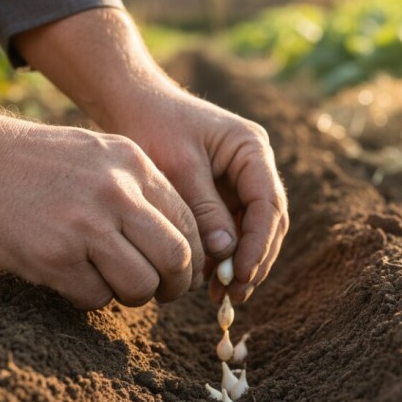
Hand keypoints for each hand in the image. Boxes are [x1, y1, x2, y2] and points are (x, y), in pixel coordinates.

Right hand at [0, 115, 203, 308]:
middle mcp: (116, 193)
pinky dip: (92, 298)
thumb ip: (143, 189)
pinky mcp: (54, 257)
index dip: (194, 256)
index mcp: (134, 165)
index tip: (183, 271)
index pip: (189, 223)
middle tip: (165, 293)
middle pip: (176, 258)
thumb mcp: (103, 154)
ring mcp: (85, 226)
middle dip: (177, 285)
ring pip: (141, 285)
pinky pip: (96, 298)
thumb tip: (182, 243)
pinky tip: (75, 280)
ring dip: (135, 296)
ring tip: (117, 287)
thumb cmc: (41, 162)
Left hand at [110, 89, 288, 302]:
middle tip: (235, 294)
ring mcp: (241, 182)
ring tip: (223, 296)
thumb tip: (226, 253)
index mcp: (251, 149)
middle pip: (269, 222)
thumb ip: (204, 208)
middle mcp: (254, 166)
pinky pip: (233, 231)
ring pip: (254, 232)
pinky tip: (210, 282)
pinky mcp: (224, 196)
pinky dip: (225, 257)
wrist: (132, 105)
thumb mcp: (177, 167)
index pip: (267, 203)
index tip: (241, 274)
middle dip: (255, 260)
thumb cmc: (153, 127)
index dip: (258, 243)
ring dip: (242, 264)